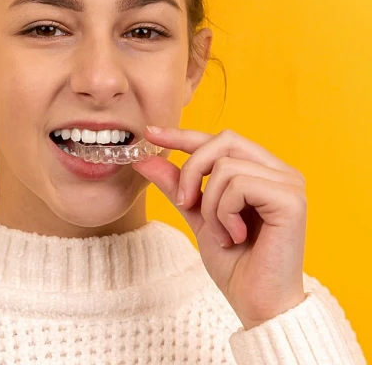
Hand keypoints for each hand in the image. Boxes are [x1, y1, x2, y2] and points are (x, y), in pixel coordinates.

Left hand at [132, 126, 307, 329]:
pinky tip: (236, 236)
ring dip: (210, 205)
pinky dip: (224, 213)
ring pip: (226, 167)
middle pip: (224, 140)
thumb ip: (177, 184)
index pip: (220, 140)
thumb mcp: (197, 214)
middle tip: (186, 204)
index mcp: (262, 170)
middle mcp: (280, 170)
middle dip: (193, 170)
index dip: (184, 134)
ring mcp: (289, 182)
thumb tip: (146, 158)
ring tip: (222, 234)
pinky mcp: (291, 198)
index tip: (151, 133)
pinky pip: (238, 185)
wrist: (257, 303)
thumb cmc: (235, 262)